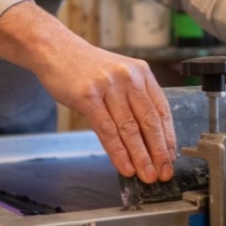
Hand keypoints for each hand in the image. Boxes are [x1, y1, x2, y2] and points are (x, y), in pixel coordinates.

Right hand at [0, 2, 176, 182]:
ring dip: (140, 156)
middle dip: (158, 152)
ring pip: (129, 129)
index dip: (168, 138)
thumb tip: (143, 140)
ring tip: (147, 175)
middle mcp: (129, 78)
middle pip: (149, 121)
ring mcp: (108, 86)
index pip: (162, 110)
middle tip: (164, 173)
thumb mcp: (117, 76)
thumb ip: (131, 101)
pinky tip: (125, 166)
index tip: (171, 158)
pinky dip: (118, 152)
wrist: (55, 50)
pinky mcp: (88, 96)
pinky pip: (107, 130)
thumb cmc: (85, 67)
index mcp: (141, 73)